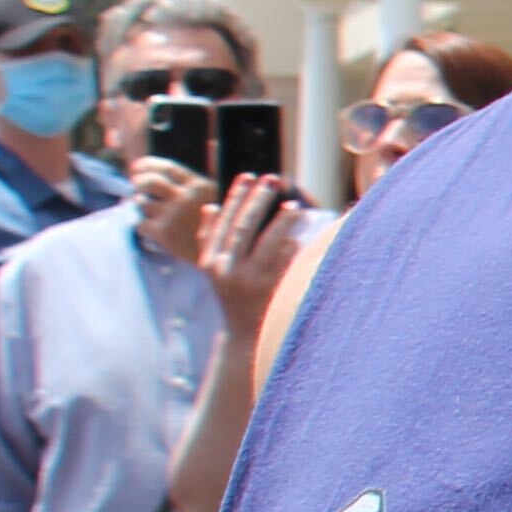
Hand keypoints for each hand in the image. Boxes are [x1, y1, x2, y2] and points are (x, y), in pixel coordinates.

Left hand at [128, 158, 217, 265]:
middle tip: (138, 186)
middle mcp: (185, 198)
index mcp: (199, 185)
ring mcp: (173, 216)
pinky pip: (140, 224)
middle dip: (138, 182)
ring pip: (141, 203)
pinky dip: (144, 226)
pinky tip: (154, 229)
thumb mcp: (220, 194)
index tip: (138, 166)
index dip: (147, 164)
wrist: (226, 258)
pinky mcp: (164, 234)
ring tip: (152, 210)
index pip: (166, 167)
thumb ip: (211, 170)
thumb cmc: (222, 224)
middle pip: (148, 182)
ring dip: (142, 206)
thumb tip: (212, 141)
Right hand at [195, 174, 302, 335]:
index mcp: (211, 260)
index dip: (237, 197)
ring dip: (282, 222)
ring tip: (294, 206)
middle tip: (274, 179)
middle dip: (259, 200)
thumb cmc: (232, 295)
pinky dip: (292, 248)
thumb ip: (209, 239)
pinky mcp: (270, 292)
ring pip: (268, 244)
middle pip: (244, 227)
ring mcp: (249, 282)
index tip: (249, 176)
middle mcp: (227, 270)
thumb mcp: (213, 269)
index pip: (224, 221)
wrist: (243, 336)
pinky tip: (301, 237)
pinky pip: (285, 263)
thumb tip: (209, 207)